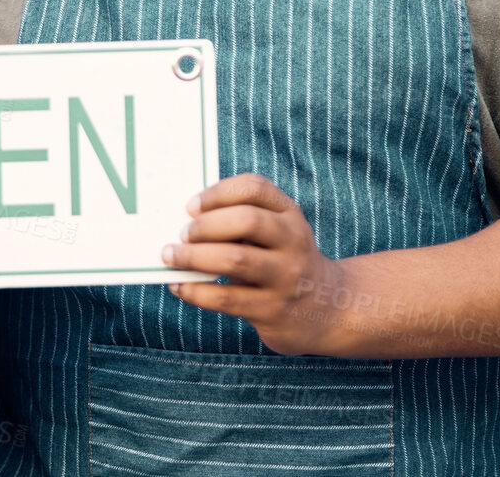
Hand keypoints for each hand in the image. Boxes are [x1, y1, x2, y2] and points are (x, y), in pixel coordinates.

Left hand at [161, 173, 344, 354]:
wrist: (329, 309)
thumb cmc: (283, 261)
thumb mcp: (277, 232)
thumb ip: (241, 220)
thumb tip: (182, 220)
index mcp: (289, 214)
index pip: (255, 188)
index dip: (218, 192)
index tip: (191, 205)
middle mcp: (293, 242)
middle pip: (247, 221)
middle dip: (206, 225)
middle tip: (181, 233)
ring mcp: (286, 278)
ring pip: (235, 260)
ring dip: (194, 257)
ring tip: (170, 256)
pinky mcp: (273, 310)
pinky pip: (227, 298)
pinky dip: (195, 291)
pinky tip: (179, 285)